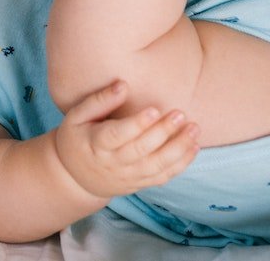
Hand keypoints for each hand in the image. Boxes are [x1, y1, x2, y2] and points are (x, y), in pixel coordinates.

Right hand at [54, 81, 198, 198]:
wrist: (74, 177)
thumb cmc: (76, 138)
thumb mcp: (77, 116)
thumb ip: (99, 100)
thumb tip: (123, 85)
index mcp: (95, 143)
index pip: (118, 135)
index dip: (137, 124)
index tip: (154, 109)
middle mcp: (113, 163)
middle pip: (141, 149)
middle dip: (163, 132)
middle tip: (180, 114)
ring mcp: (127, 176)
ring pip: (156, 165)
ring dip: (178, 149)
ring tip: (194, 129)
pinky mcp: (139, 183)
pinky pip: (163, 177)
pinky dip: (181, 164)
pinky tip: (194, 148)